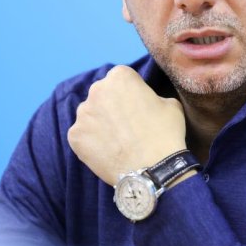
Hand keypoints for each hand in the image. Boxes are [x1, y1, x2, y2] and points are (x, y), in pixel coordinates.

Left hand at [68, 65, 186, 185]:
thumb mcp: (171, 104)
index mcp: (120, 76)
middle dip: (113, 105)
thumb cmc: (165, 132)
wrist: (152, 169)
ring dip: (101, 122)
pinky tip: (107, 151)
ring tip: (116, 140)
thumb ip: (151, 95)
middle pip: (104, 94)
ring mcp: (82, 114)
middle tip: (127, 124)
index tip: (140, 106)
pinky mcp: (74, 136)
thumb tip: (142, 102)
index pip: (123, 78)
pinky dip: (92, 141)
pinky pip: (83, 134)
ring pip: (91, 114)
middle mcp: (96, 90)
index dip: (133, 92)